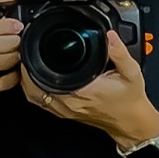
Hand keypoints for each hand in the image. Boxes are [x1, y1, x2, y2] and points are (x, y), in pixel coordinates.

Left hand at [20, 30, 158, 146]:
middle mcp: (70, 102)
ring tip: (29, 62)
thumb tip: (110, 36)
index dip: (35, 62)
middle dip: (27, 67)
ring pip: (33, 96)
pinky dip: (33, 90)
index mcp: (84, 90)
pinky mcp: (64, 113)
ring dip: (27, 80)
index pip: (48, 77)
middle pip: (33, 87)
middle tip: (27, 50)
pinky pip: (40, 102)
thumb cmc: (130, 99)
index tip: (32, 47)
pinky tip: (35, 79)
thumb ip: (120, 52)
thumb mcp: (131, 72)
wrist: (131, 122)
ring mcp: (65, 110)